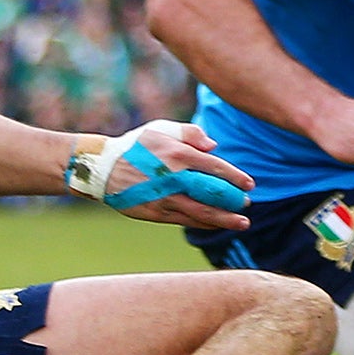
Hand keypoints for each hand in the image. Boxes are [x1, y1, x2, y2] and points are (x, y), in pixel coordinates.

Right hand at [109, 121, 254, 230]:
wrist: (103, 169)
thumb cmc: (137, 145)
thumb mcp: (161, 129)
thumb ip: (191, 133)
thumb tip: (214, 146)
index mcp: (178, 154)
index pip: (215, 167)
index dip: (235, 177)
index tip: (250, 184)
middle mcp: (174, 178)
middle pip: (212, 193)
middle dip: (234, 200)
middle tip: (247, 203)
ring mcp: (165, 198)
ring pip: (201, 212)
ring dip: (224, 219)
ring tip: (243, 223)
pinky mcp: (156, 213)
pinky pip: (186, 221)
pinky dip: (204, 224)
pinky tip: (217, 225)